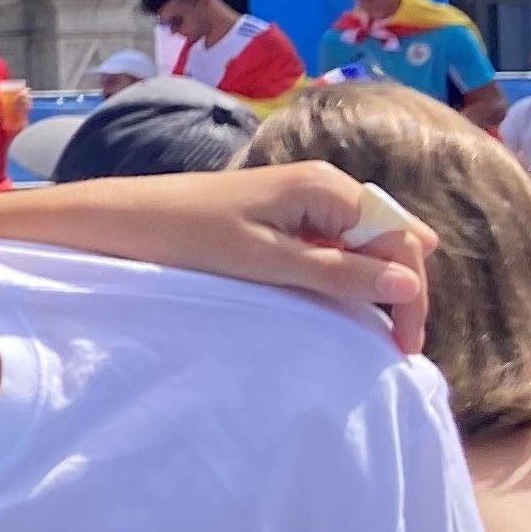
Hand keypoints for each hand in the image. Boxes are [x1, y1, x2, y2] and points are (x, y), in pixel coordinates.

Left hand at [72, 161, 433, 352]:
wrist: (119, 219)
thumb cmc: (185, 236)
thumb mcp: (265, 262)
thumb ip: (337, 272)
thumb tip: (407, 283)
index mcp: (326, 187)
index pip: (399, 239)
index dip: (411, 293)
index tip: (405, 346)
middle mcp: (322, 185)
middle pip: (388, 239)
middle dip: (400, 288)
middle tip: (396, 345)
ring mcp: (301, 199)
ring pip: (362, 244)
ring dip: (373, 284)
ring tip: (377, 331)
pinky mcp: (280, 216)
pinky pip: (331, 245)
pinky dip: (344, 275)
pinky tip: (342, 303)